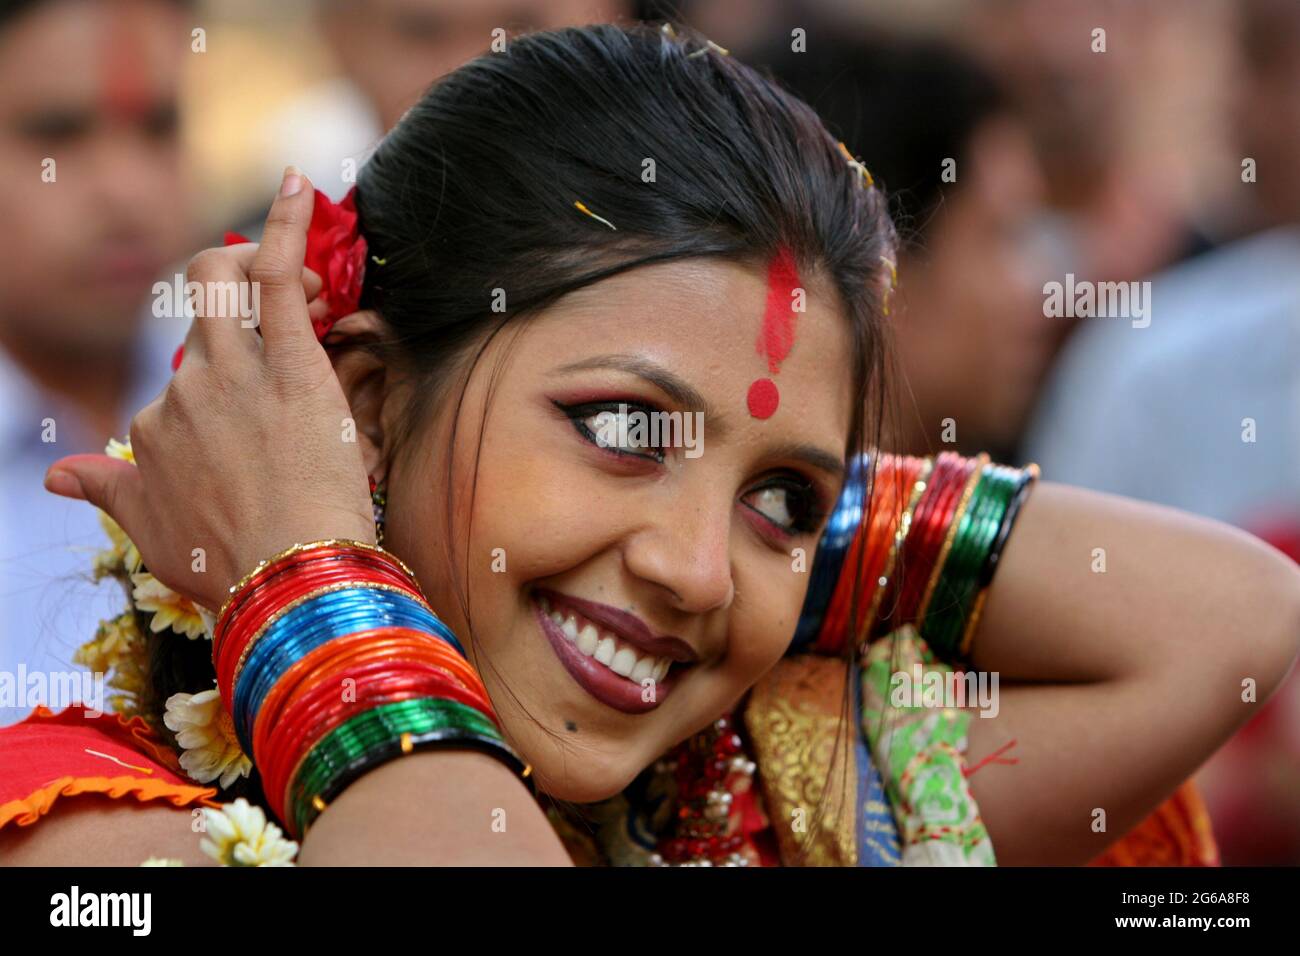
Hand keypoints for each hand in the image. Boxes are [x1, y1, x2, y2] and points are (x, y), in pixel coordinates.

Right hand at [45, 167, 375, 610]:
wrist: (285, 576)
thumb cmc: (229, 566)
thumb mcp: (153, 532)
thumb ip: (110, 492)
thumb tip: (57, 474)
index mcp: (156, 428)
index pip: (182, 384)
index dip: (227, 387)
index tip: (267, 410)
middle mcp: (184, 390)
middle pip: (198, 318)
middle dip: (233, 305)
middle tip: (289, 320)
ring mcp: (231, 371)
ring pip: (224, 282)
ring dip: (257, 267)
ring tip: (310, 286)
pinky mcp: (287, 361)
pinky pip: (276, 274)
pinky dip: (286, 225)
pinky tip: (299, 185)